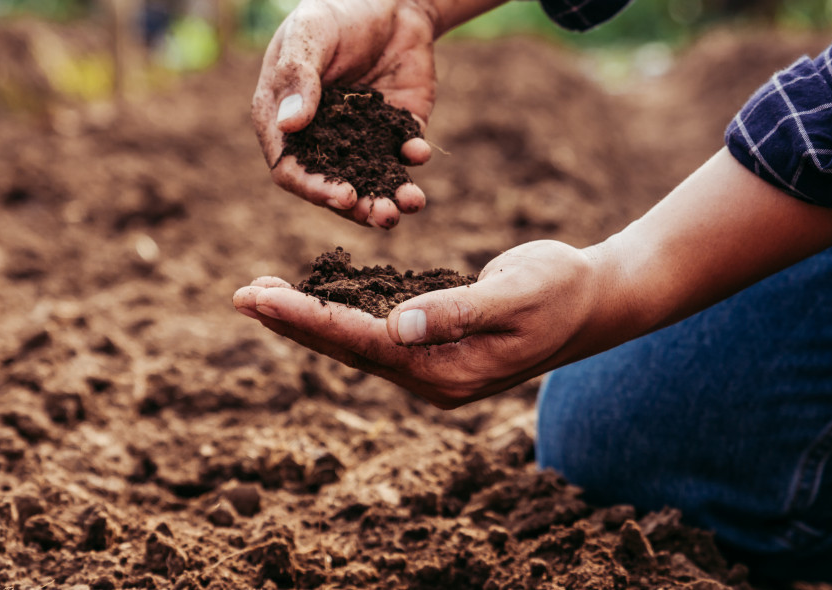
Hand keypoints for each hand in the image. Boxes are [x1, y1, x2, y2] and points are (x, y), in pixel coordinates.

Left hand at [232, 241, 594, 407]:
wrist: (591, 302)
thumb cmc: (560, 291)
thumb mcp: (517, 293)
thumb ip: (459, 310)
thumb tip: (399, 325)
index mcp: (447, 371)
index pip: (363, 342)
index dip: (308, 318)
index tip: (260, 298)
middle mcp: (431, 376)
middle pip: (347, 349)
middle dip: (291, 322)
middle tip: (240, 296)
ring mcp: (432, 365)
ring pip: (355, 342)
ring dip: (308, 319)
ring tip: (261, 294)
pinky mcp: (433, 345)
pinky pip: (374, 331)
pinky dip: (339, 313)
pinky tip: (313, 298)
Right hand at [252, 0, 436, 228]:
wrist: (389, 0)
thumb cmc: (336, 13)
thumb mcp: (310, 35)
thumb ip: (298, 77)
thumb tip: (288, 125)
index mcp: (285, 122)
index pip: (291, 169)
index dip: (314, 188)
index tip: (343, 197)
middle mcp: (321, 139)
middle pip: (333, 186)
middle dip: (359, 207)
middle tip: (384, 215)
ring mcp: (360, 138)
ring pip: (371, 181)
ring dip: (389, 198)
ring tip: (408, 204)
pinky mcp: (396, 130)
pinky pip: (404, 154)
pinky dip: (413, 157)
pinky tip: (419, 151)